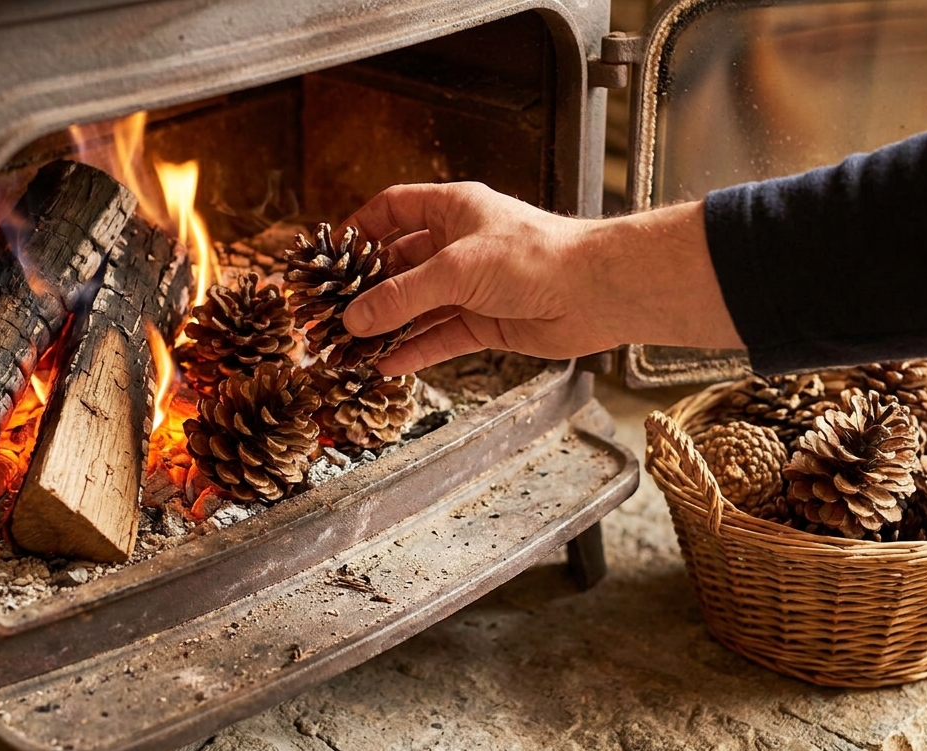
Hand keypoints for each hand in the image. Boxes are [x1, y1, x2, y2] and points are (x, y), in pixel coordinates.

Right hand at [341, 182, 743, 374]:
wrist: (595, 293)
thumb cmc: (536, 257)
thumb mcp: (455, 270)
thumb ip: (402, 296)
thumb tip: (355, 318)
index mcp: (453, 209)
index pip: (394, 208)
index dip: (361, 228)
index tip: (331, 256)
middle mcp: (460, 244)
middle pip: (400, 264)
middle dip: (367, 290)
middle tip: (332, 313)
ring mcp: (473, 285)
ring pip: (418, 306)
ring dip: (387, 326)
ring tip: (351, 347)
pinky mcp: (486, 321)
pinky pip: (440, 337)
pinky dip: (415, 350)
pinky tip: (388, 365)